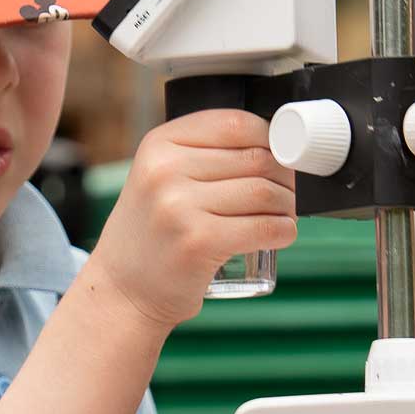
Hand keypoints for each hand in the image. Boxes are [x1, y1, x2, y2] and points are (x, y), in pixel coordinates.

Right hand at [85, 109, 295, 332]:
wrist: (123, 290)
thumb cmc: (154, 234)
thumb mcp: (160, 178)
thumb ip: (203, 155)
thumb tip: (278, 143)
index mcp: (159, 144)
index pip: (236, 123)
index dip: (272, 139)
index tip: (282, 157)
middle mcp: (165, 170)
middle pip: (256, 158)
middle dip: (286, 176)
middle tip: (290, 192)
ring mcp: (179, 206)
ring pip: (264, 193)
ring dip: (289, 205)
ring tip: (285, 214)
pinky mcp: (198, 242)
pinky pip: (264, 227)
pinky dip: (285, 230)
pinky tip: (283, 233)